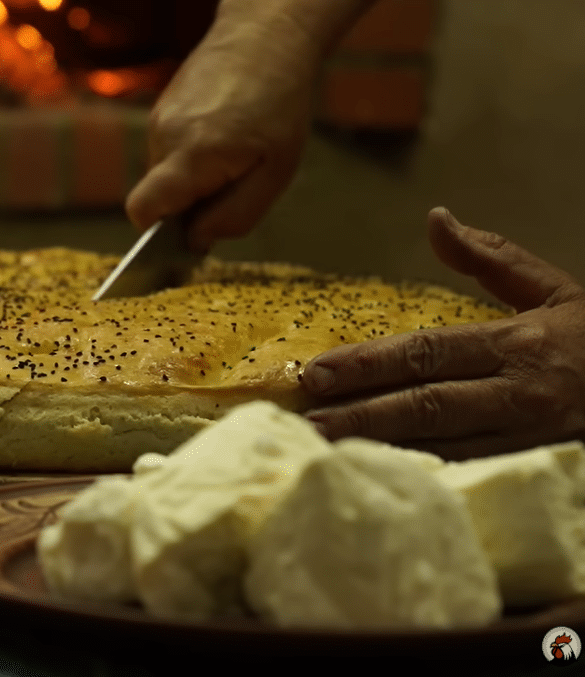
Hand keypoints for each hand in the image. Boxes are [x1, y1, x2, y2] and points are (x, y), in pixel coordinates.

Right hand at [124, 12, 320, 251]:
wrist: (265, 36)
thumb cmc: (279, 104)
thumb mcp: (275, 173)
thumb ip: (235, 215)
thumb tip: (196, 241)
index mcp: (191, 155)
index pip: (143, 210)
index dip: (156, 233)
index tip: (186, 233)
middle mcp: (164, 137)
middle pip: (157, 196)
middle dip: (188, 204)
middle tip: (233, 185)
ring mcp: (159, 120)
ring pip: (165, 173)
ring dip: (194, 178)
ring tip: (234, 152)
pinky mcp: (162, 109)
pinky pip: (169, 150)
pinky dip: (192, 155)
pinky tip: (224, 135)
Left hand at [302, 207, 584, 458]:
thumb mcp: (554, 291)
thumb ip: (493, 258)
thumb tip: (437, 218)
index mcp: (517, 344)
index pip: (427, 352)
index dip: (368, 363)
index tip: (317, 371)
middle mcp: (519, 392)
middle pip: (425, 405)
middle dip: (361, 413)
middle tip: (305, 418)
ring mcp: (528, 437)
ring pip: (442, 447)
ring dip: (380, 449)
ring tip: (325, 449)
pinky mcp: (534, 467)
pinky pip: (467, 474)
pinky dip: (421, 475)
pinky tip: (379, 475)